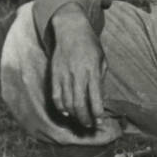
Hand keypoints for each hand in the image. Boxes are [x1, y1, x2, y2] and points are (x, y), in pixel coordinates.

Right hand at [49, 7, 106, 129]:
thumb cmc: (91, 46)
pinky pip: (55, 95)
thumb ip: (100, 79)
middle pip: (79, 103)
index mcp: (92, 70)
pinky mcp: (53, 74)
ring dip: (74, 115)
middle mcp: (77, 74)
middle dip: (85, 118)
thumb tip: (100, 99)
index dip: (97, 113)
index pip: (95, 97)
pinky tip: (66, 112)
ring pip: (66, 102)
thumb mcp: (102, 60)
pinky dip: (60, 106)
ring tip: (81, 121)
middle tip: (90, 126)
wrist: (71, 31)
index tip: (101, 121)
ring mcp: (63, 75)